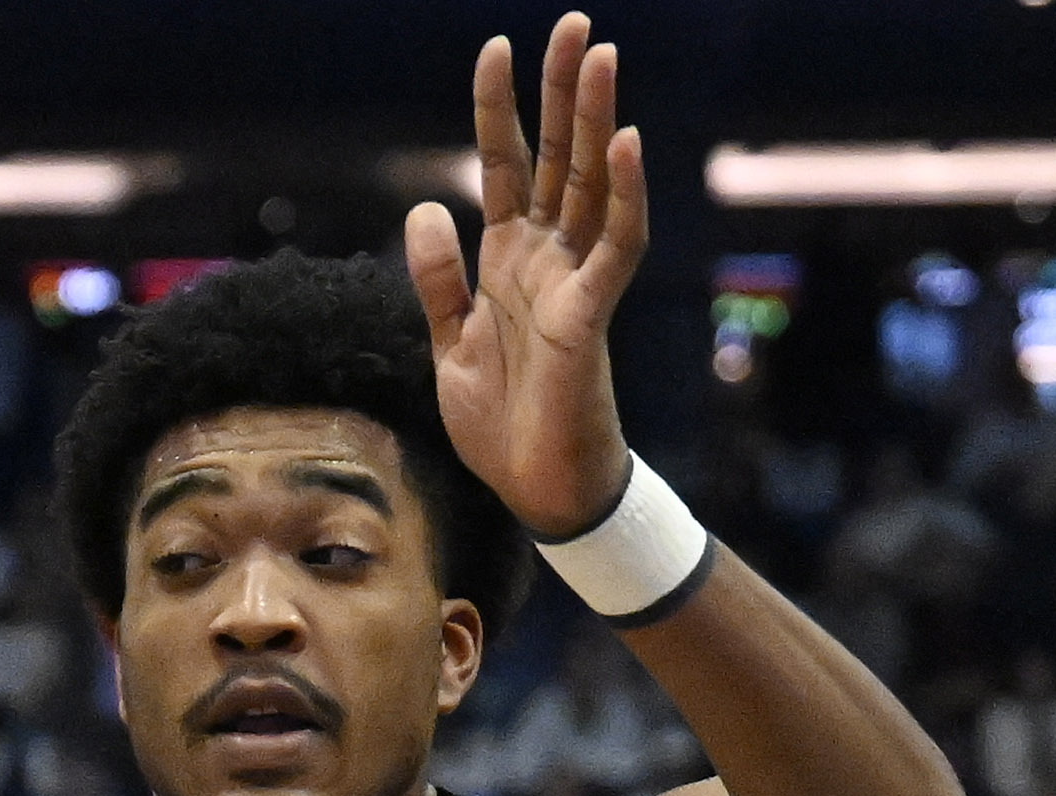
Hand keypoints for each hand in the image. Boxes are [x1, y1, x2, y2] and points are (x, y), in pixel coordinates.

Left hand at [406, 21, 650, 538]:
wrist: (534, 488)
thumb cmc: (501, 423)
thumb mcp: (449, 343)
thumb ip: (437, 279)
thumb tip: (426, 208)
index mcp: (508, 260)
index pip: (506, 165)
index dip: (499, 108)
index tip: (495, 47)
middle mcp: (546, 258)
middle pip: (558, 157)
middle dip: (563, 91)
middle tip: (575, 23)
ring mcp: (572, 281)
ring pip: (592, 184)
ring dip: (599, 121)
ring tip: (603, 57)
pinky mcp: (590, 315)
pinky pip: (615, 245)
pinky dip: (625, 195)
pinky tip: (629, 144)